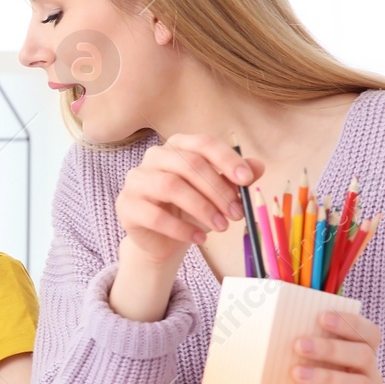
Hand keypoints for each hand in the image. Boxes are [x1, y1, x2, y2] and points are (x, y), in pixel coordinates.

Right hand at [116, 133, 263, 265]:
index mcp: (178, 145)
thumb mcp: (217, 193)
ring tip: (221, 227)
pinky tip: (200, 239)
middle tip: (236, 214)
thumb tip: (258, 167)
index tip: (247, 180)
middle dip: (218, 191)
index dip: (227, 160)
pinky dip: (181, 229)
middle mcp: (154, 156)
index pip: (204, 144)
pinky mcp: (126, 205)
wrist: (163, 239)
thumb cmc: (191, 209)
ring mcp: (136, 179)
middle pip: (189, 164)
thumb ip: (235, 179)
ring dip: (202, 208)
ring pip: (170, 186)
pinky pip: (154, 216)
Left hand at [294, 311, 384, 383]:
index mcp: (361, 362)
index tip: (322, 316)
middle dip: (331, 348)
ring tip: (297, 374)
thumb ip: (300, 365)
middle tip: (299, 344)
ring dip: (327, 377)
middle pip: (363, 356)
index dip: (350, 323)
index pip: (369, 335)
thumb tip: (262, 346)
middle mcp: (372, 381)